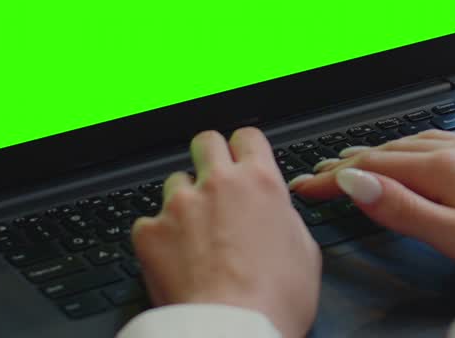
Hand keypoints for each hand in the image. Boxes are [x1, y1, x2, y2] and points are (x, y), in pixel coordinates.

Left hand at [131, 128, 320, 336]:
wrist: (233, 332)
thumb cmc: (275, 301)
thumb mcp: (305, 252)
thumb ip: (285, 218)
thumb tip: (276, 213)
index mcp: (260, 182)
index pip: (247, 136)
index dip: (244, 149)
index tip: (242, 161)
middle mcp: (218, 183)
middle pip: (205, 142)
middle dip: (209, 158)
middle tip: (214, 185)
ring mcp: (179, 205)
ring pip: (175, 181)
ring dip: (184, 202)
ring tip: (194, 238)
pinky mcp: (149, 232)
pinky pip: (148, 223)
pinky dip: (159, 238)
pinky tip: (174, 261)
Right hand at [289, 130, 454, 284]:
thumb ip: (405, 209)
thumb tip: (357, 184)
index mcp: (443, 168)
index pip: (371, 168)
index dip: (333, 179)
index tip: (303, 186)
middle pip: (388, 150)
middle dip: (347, 162)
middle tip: (316, 173)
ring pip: (412, 145)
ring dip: (377, 152)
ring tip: (354, 159)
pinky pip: (436, 144)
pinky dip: (409, 149)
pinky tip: (416, 156)